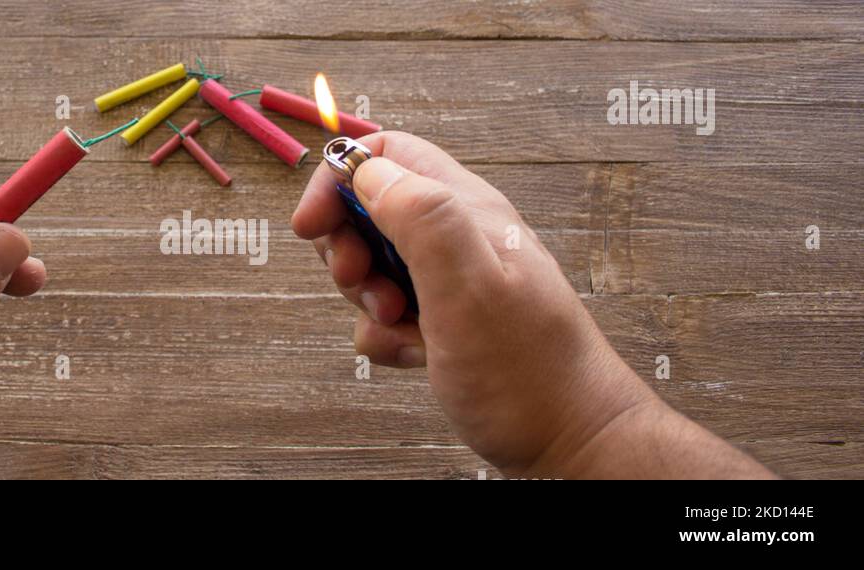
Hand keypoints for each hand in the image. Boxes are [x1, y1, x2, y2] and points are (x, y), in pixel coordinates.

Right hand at [293, 132, 772, 477]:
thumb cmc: (528, 375)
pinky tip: (411, 354)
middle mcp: (462, 237)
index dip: (338, 180)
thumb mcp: (468, 288)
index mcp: (467, 212)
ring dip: (366, 295)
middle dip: (347, 245)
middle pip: (373, 208)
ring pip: (378, 262)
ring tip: (399, 325)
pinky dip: (385, 334)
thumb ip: (422, 218)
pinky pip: (393, 311)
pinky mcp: (450, 321)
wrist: (570, 442)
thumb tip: (367, 168)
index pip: (388, 154)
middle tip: (362, 285)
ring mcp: (456, 279)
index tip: (312, 228)